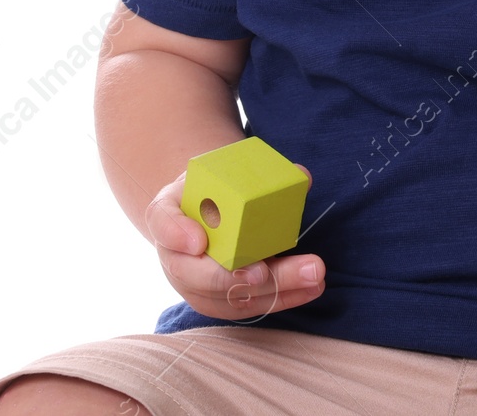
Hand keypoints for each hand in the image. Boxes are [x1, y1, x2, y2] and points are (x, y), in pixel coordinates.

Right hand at [144, 163, 324, 320]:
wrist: (200, 211)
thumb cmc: (210, 189)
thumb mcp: (220, 170)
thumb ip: (255, 173)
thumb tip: (302, 176)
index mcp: (167, 214)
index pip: (164, 223)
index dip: (178, 234)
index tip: (198, 242)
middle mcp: (175, 257)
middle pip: (202, 275)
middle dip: (235, 277)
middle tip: (263, 271)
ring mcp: (196, 285)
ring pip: (231, 297)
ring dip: (273, 290)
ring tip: (312, 275)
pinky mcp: (221, 300)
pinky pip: (249, 305)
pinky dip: (282, 298)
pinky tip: (312, 288)